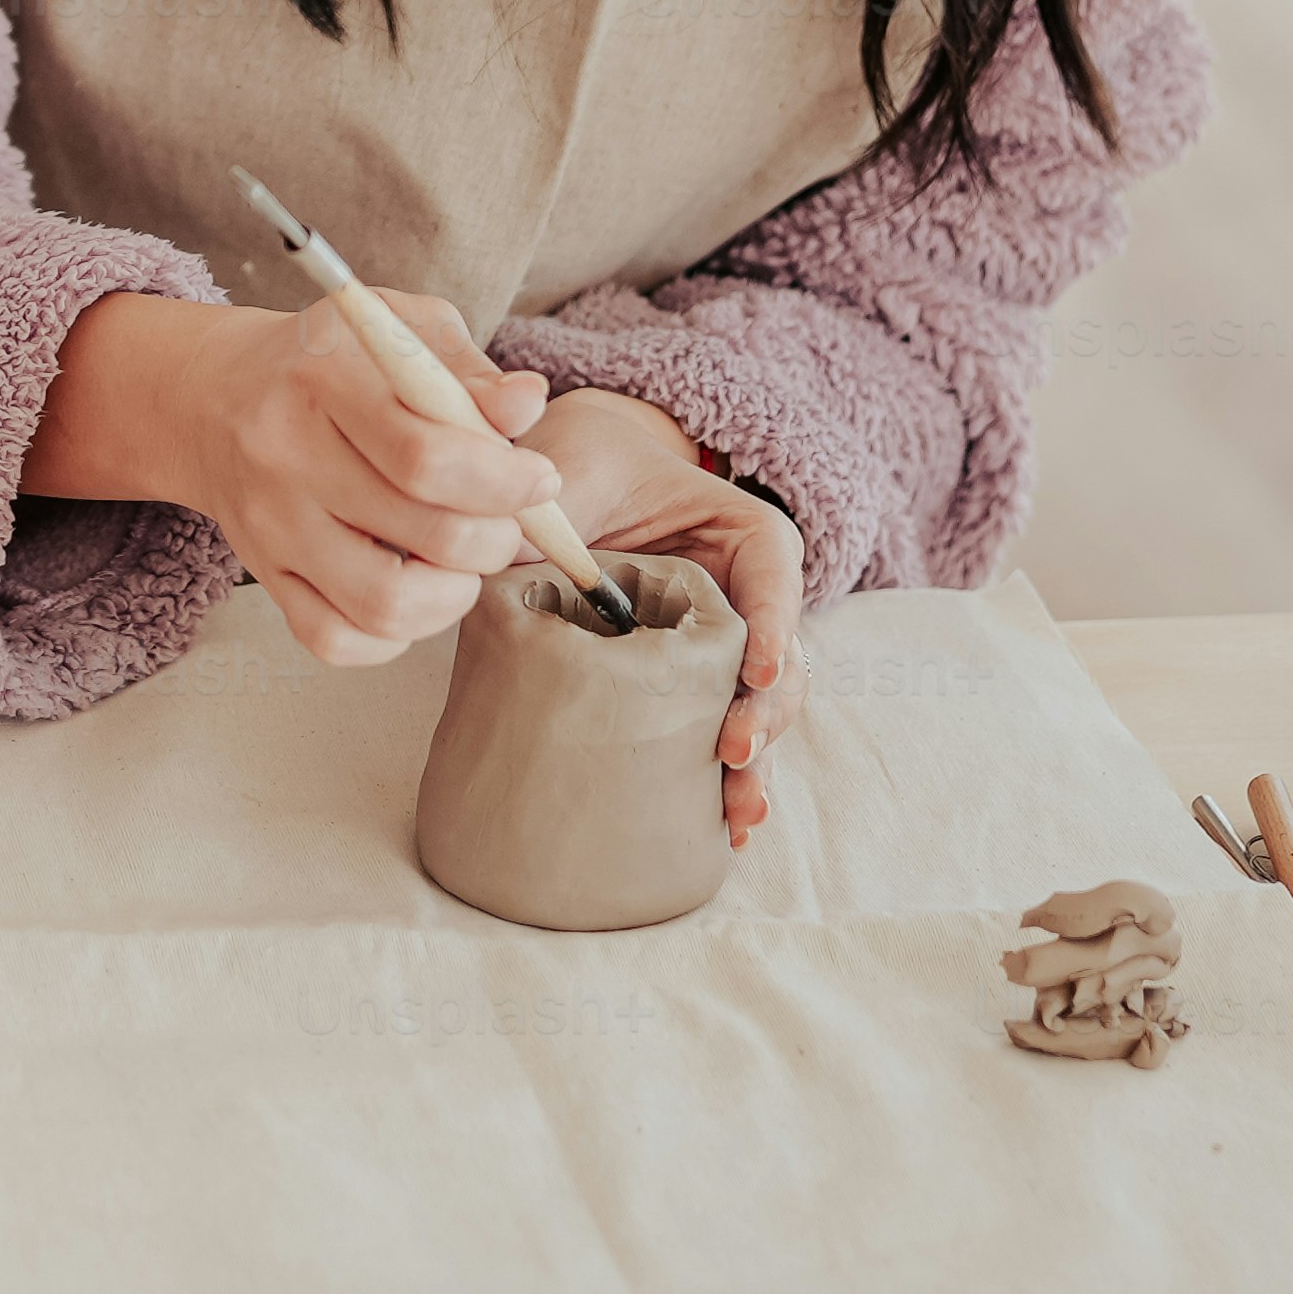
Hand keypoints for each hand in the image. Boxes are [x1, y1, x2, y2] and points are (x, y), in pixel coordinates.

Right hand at [117, 291, 565, 668]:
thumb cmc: (329, 361)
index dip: (504, 482)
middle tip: (504, 521)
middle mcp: (286, 457)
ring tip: (461, 562)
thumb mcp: (397, 331)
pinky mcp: (264, 575)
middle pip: (426, 534)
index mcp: (323, 381)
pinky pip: (336, 640)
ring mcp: (271, 526)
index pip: (426, 456)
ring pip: (385, 605)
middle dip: (496, 539)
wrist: (214, 396)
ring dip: (453, 595)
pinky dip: (394, 635)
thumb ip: (467, 370)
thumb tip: (527, 407)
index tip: (540, 480)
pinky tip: (413, 592)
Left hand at [536, 383, 804, 839]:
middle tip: (734, 752)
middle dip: (766, 709)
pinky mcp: (697, 683)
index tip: (757, 672)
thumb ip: (554, 510)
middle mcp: (747, 591)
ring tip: (739, 813)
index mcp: (736, 529)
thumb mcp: (568, 472)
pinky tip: (725, 828)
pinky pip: (722, 725)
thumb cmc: (577, 465)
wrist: (566, 484)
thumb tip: (511, 557)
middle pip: (781, 651)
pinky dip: (727, 776)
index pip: (774, 568)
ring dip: (757, 759)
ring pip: (762, 704)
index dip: (776, 622)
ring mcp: (727, 642)